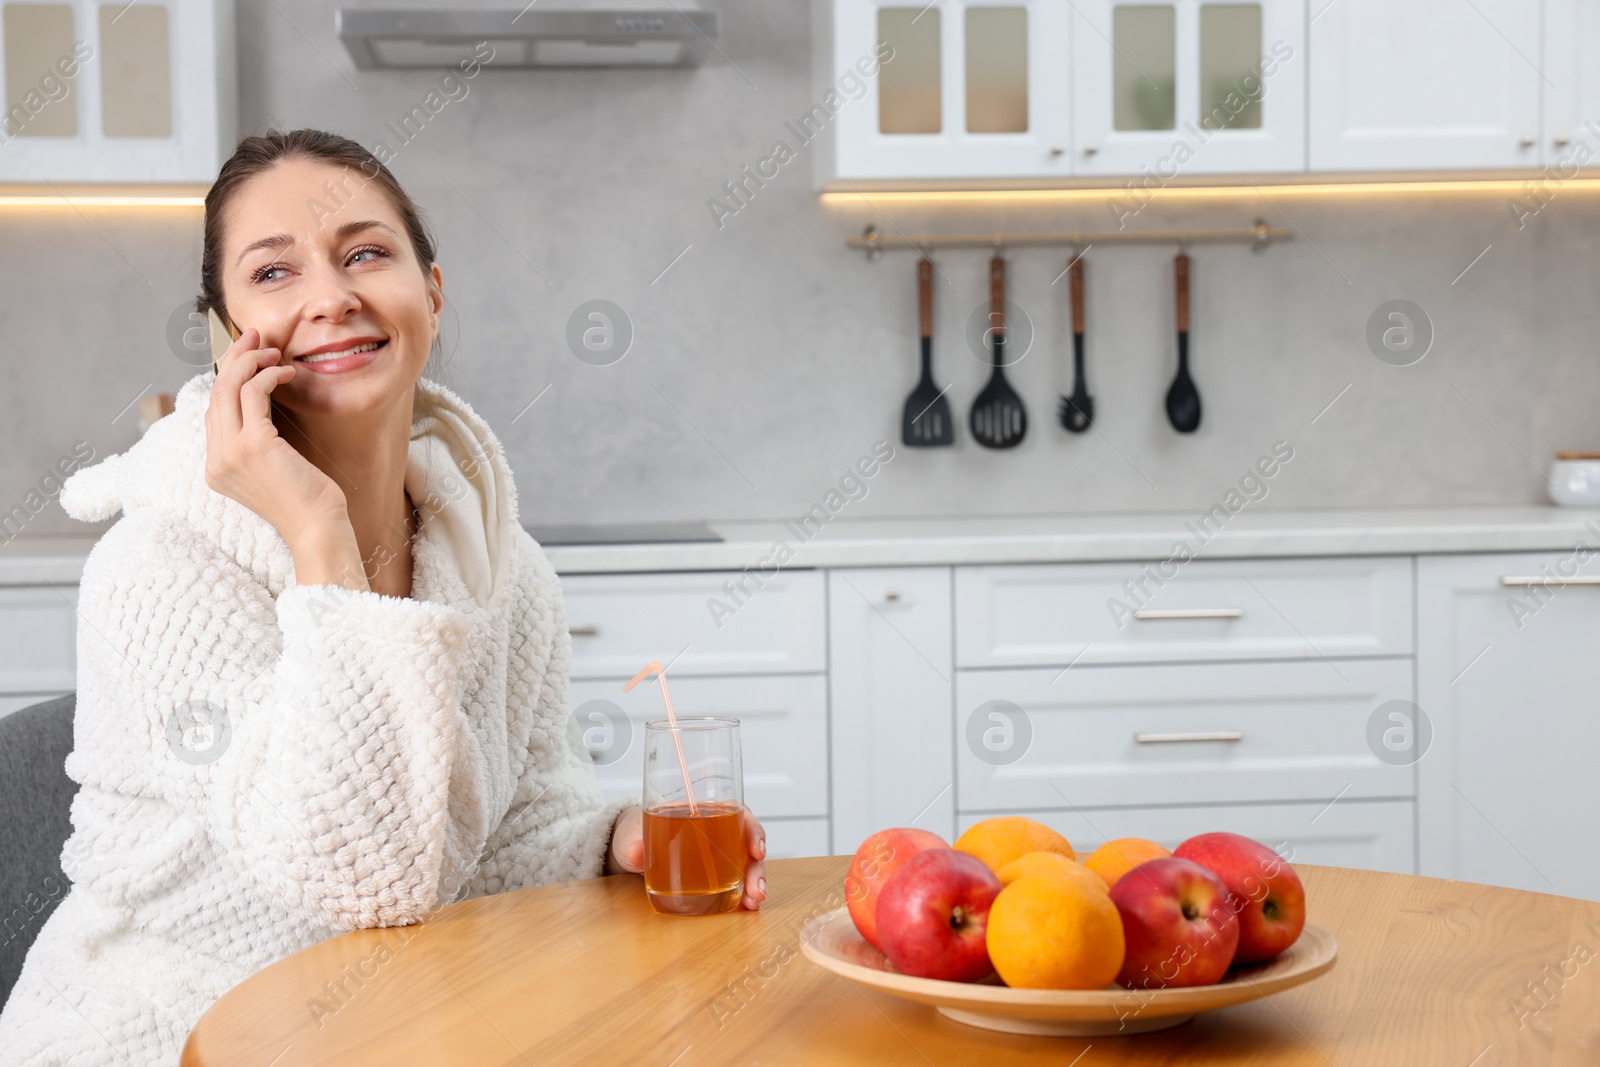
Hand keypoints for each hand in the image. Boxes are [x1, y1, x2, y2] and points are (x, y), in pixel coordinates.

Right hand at [204, 327, 363, 586]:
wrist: (317, 530)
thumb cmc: (307, 502)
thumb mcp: (275, 470)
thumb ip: (261, 444)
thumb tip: (266, 406)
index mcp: (217, 467)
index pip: (214, 411)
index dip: (228, 378)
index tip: (248, 356)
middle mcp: (216, 459)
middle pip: (216, 393)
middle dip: (233, 358)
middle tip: (255, 336)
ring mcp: (230, 452)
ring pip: (228, 388)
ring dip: (250, 361)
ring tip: (273, 350)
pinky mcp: (252, 445)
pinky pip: (253, 393)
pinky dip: (268, 374)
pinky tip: (287, 371)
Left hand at [606, 805, 768, 910]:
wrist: (631, 848)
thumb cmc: (637, 832)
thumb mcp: (632, 833)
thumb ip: (632, 841)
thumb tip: (635, 851)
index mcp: (703, 811)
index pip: (738, 813)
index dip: (753, 830)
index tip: (757, 850)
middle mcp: (717, 831)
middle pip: (747, 844)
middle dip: (756, 867)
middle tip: (755, 888)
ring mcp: (717, 854)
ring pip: (745, 864)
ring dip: (754, 883)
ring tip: (753, 901)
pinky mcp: (712, 874)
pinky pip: (734, 881)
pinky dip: (743, 893)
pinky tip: (746, 906)